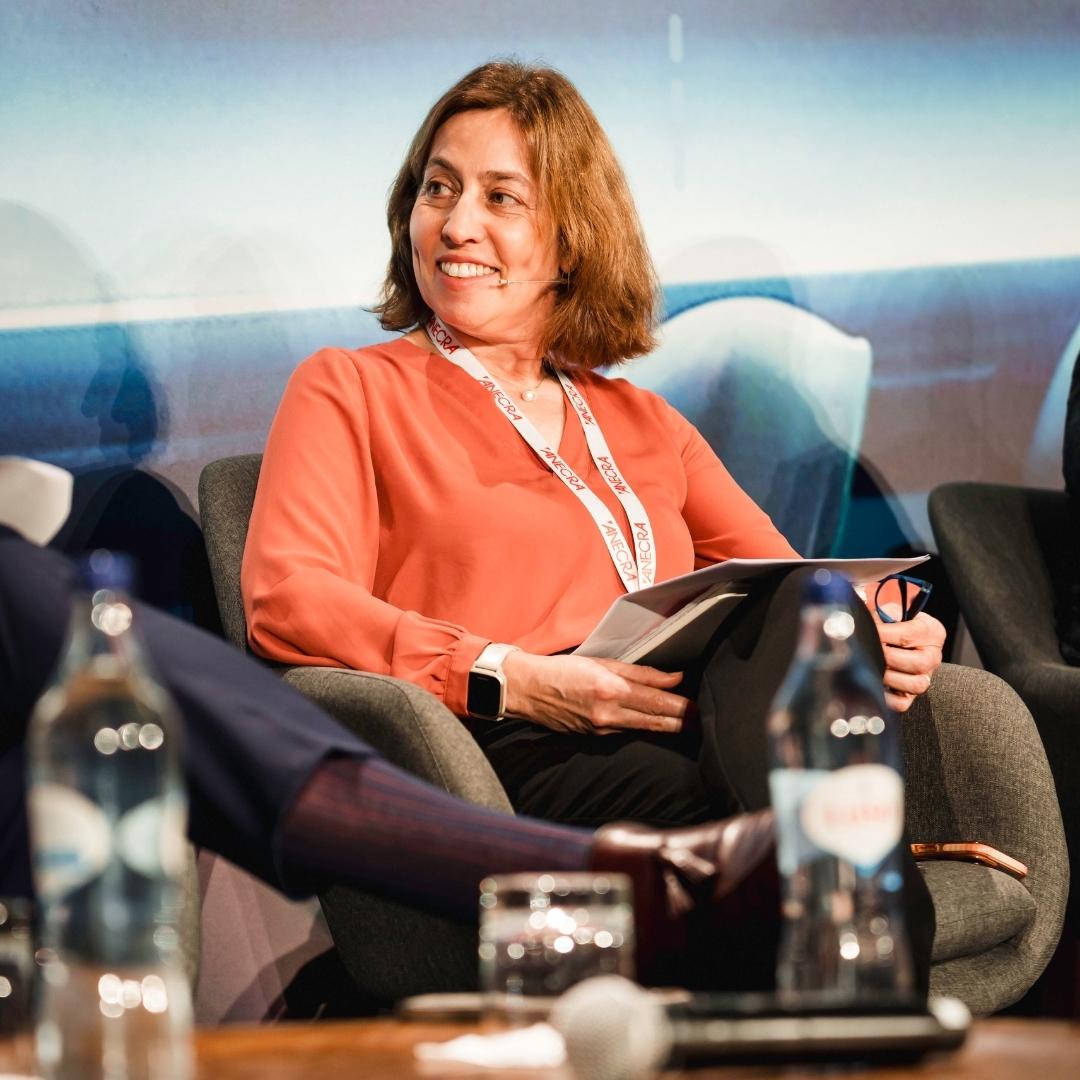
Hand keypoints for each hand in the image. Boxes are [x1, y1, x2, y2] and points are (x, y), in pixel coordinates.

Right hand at [501, 651, 688, 734]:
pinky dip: (643, 727)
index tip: (700, 708)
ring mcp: (602, 729)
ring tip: (688, 724)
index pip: (656, 702)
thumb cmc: (563, 671)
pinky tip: (655, 724)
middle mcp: (608, 714)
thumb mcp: (603, 664)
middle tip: (704, 723)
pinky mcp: (595, 737)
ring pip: (643, 729)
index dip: (682, 707)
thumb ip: (641, 672)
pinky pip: (626, 732)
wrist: (529, 691)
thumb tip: (674, 678)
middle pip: (655, 722)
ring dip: (667, 727)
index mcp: (611, 690)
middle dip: (682, 723)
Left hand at [870, 607, 945, 712]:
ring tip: (874, 665)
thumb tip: (865, 622)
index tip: (869, 631)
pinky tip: (876, 683)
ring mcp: (925, 677)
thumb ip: (883, 614)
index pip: (908, 634)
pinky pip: (902, 703)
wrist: (899, 638)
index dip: (884, 634)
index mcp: (932, 632)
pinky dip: (887, 697)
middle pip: (917, 663)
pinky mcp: (912, 695)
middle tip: (871, 650)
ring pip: (914, 684)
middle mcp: (933, 657)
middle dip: (888, 657)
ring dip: (889, 676)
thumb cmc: (895, 624)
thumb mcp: (893, 612)